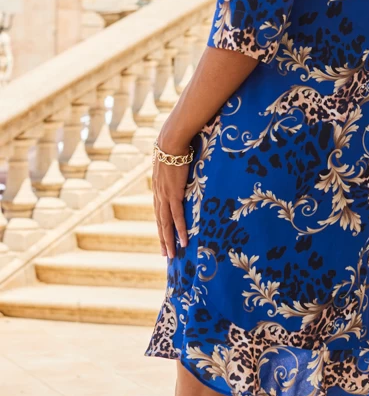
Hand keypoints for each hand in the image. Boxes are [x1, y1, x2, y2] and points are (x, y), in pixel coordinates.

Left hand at [151, 129, 191, 258]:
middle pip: (160, 222)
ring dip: (169, 240)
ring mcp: (165, 196)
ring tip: (172, 255)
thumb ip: (172, 169)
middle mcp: (159, 195)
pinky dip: (180, 229)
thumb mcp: (170, 162)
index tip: (163, 237)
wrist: (171, 141)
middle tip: (166, 255)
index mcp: (158, 188)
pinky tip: (184, 240)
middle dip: (163, 239)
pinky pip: (177, 216)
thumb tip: (178, 167)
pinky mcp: (174, 194)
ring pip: (166, 224)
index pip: (159, 212)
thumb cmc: (173, 147)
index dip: (161, 226)